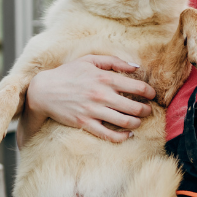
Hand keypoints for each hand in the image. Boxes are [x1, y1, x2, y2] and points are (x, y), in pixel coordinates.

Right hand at [19, 55, 155, 145]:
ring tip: (139, 120)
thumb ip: (114, 61)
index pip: (137, 87)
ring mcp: (93, 111)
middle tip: (148, 110)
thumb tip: (136, 67)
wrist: (44, 90)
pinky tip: (128, 134)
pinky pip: (109, 135)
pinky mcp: (86, 124)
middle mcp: (101, 95)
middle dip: (146, 110)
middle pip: (135, 107)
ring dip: (137, 122)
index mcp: (105, 78)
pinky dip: (123, 137)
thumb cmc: (68, 73)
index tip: (152, 95)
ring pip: (125, 122)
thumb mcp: (90, 60)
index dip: (150, 92)